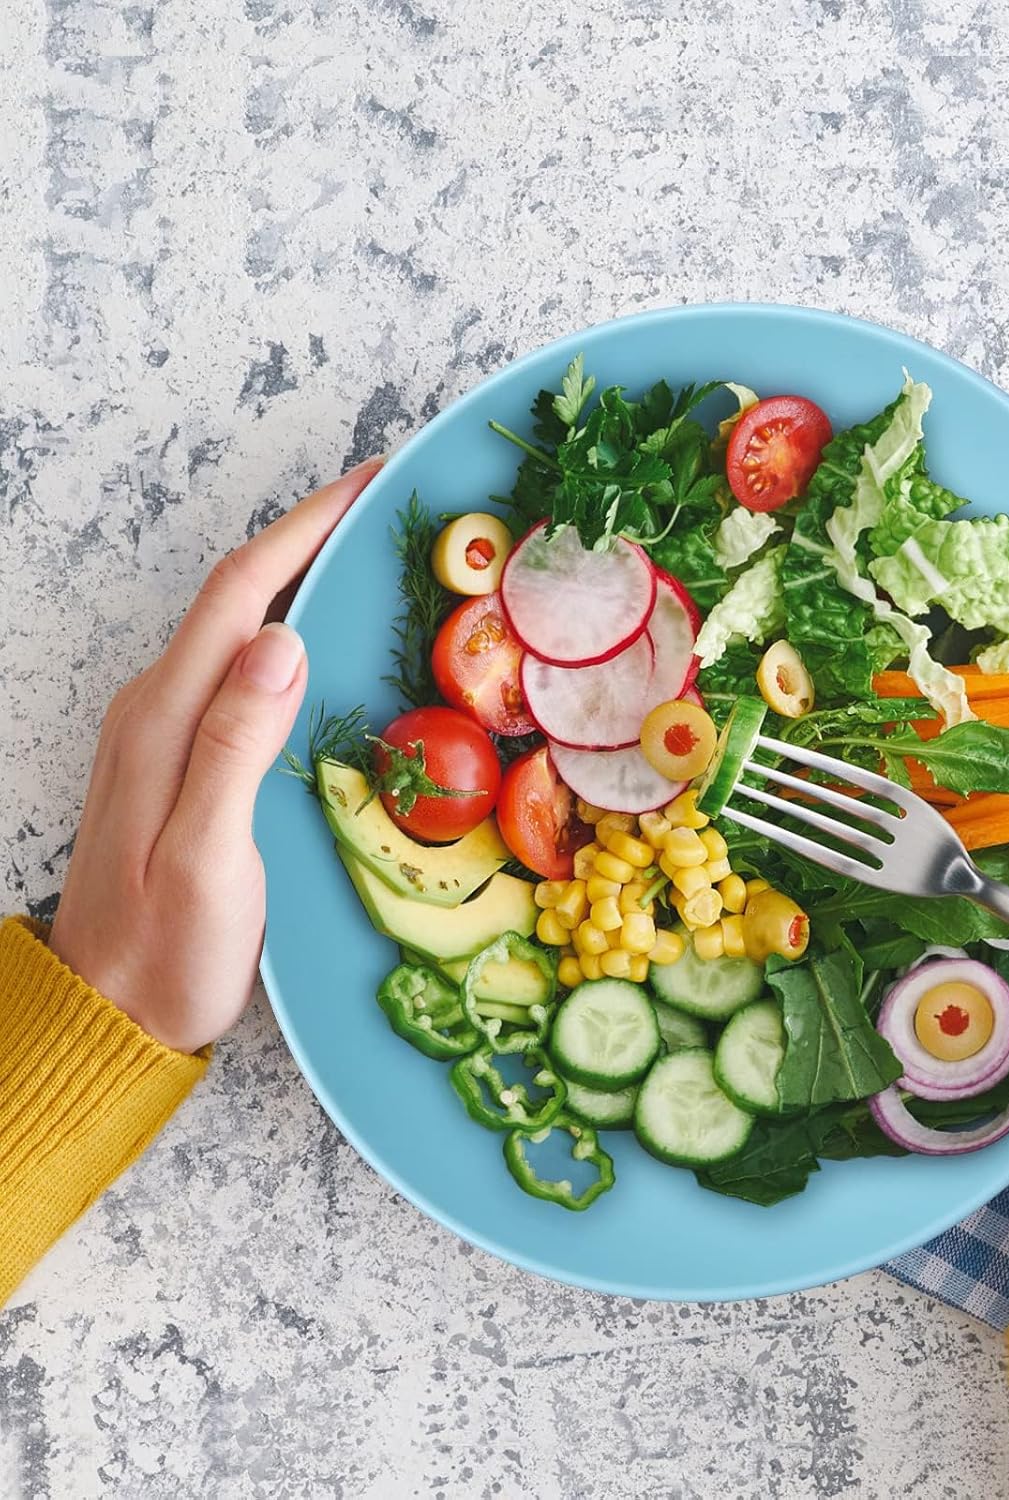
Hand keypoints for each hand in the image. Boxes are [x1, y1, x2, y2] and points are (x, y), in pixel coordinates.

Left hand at [47, 458, 383, 1053]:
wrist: (108, 1012)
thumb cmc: (166, 951)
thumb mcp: (207, 858)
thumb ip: (235, 747)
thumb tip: (281, 640)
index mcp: (166, 719)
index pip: (240, 593)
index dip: (304, 529)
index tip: (367, 487)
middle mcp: (157, 708)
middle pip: (237, 595)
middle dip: (309, 538)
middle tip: (386, 514)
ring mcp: (163, 731)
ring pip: (238, 628)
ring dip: (299, 580)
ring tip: (370, 562)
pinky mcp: (179, 757)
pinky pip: (237, 669)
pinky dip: (287, 632)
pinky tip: (325, 644)